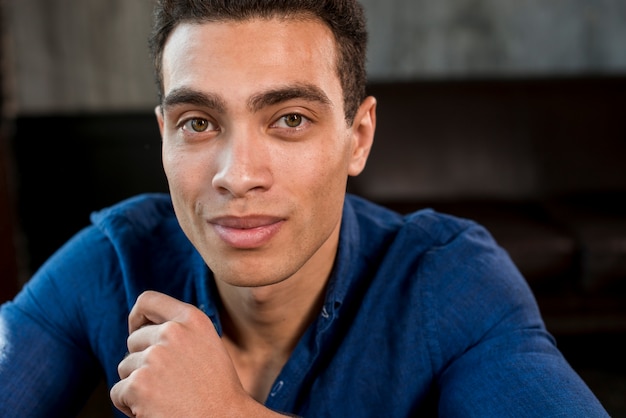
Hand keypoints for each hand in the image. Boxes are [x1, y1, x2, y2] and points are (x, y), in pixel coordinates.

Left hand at [109, 290, 275, 416]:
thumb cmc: (217, 390)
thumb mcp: (207, 345)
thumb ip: (180, 331)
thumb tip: (142, 328)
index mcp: (192, 319)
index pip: (147, 300)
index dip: (137, 317)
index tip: (136, 330)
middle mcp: (172, 332)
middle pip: (133, 341)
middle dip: (141, 362)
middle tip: (167, 383)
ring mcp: (154, 357)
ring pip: (124, 368)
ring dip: (137, 385)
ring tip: (166, 397)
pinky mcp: (139, 384)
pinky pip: (118, 392)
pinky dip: (129, 405)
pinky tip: (155, 410)